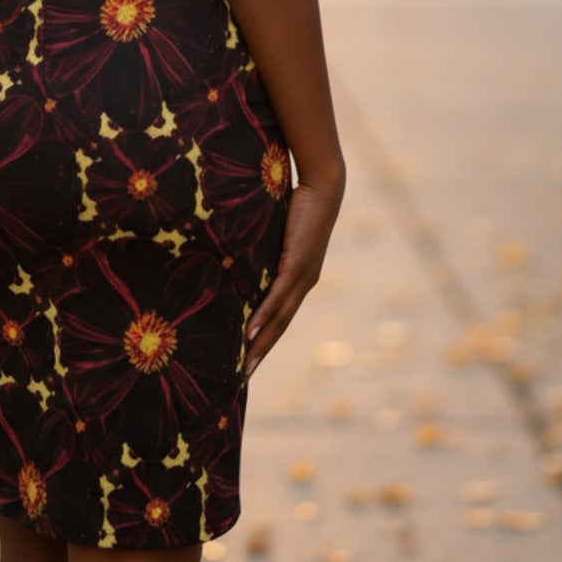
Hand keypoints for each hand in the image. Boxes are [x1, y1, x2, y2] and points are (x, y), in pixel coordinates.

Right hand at [245, 171, 345, 376]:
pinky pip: (277, 297)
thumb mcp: (275, 228)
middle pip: (281, 326)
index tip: (249, 358)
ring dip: (261, 343)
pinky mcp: (297, 265)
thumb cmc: (298, 199)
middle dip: (262, 352)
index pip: (281, 315)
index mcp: (301, 277)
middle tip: (244, 376)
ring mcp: (302, 277)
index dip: (266, 338)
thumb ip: (262, 242)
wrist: (322, 185)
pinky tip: (250, 333)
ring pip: (280, 318)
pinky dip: (263, 317)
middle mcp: (304, 283)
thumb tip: (238, 244)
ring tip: (245, 366)